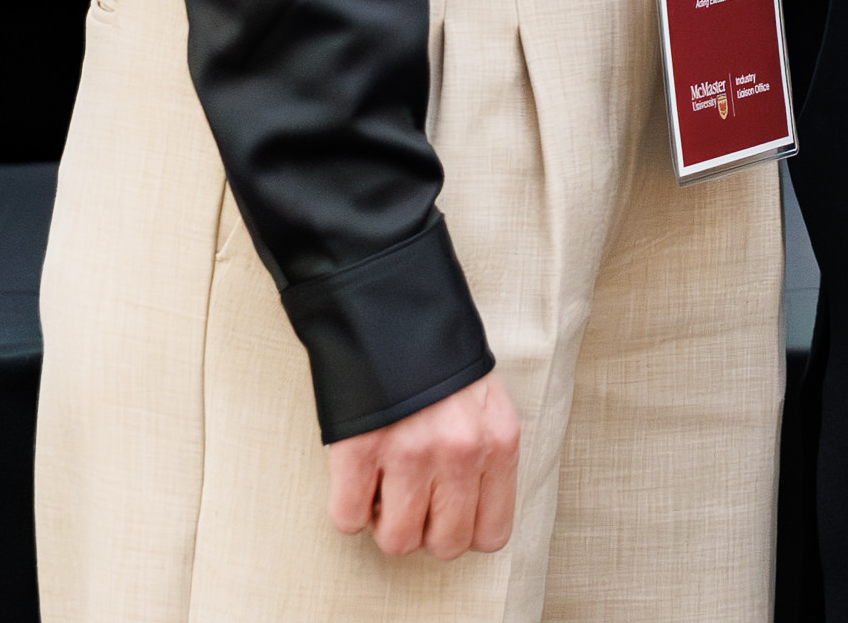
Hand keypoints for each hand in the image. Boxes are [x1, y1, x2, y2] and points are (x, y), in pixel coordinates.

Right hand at [324, 374, 520, 560]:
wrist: (389, 302)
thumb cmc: (438, 359)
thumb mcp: (485, 403)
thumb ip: (486, 457)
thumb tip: (470, 519)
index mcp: (500, 441)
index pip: (493, 533)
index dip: (464, 531)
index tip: (446, 511)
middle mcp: (461, 452)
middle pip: (445, 545)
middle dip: (425, 530)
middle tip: (411, 496)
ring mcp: (410, 452)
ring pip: (397, 542)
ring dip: (384, 521)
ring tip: (384, 483)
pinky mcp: (359, 449)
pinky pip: (348, 520)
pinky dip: (347, 507)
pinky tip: (357, 474)